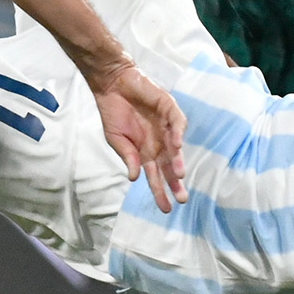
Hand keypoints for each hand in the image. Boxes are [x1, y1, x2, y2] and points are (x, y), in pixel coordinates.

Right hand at [92, 63, 187, 211]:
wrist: (112, 85)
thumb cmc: (113, 113)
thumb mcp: (116, 140)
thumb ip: (127, 157)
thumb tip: (133, 178)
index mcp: (146, 152)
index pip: (156, 176)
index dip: (160, 192)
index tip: (165, 209)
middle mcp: (159, 142)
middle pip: (169, 166)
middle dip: (175, 182)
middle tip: (181, 199)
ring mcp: (165, 126)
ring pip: (175, 147)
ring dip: (177, 161)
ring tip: (178, 175)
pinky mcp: (168, 108)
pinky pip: (176, 122)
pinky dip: (177, 133)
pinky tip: (176, 144)